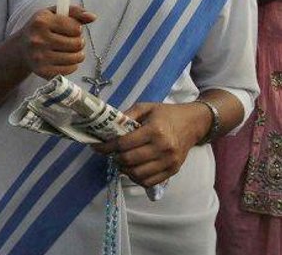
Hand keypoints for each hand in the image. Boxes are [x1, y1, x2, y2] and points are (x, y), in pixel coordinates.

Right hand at [18, 6, 95, 78]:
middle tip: (72, 41)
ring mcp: (39, 57)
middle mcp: (38, 39)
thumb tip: (93, 17)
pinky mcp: (42, 71)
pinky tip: (66, 60)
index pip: (76, 27)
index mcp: (41, 22)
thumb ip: (74, 12)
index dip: (77, 28)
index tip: (71, 29)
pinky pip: (70, 69)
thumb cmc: (41, 28)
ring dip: (78, 54)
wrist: (21, 48)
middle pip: (77, 43)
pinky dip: (72, 65)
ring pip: (75, 58)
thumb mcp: (53, 14)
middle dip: (79, 42)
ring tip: (72, 50)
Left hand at [93, 102, 209, 187]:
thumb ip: (127, 115)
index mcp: (154, 131)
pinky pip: (150, 182)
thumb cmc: (167, 114)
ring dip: (124, 169)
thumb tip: (108, 126)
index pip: (124, 144)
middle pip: (129, 160)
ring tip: (120, 161)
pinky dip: (137, 178)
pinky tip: (132, 169)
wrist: (194, 123)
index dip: (106, 147)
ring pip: (138, 174)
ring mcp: (169, 162)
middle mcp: (163, 148)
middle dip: (114, 158)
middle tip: (109, 153)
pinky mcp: (173, 171)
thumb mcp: (146, 107)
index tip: (96, 147)